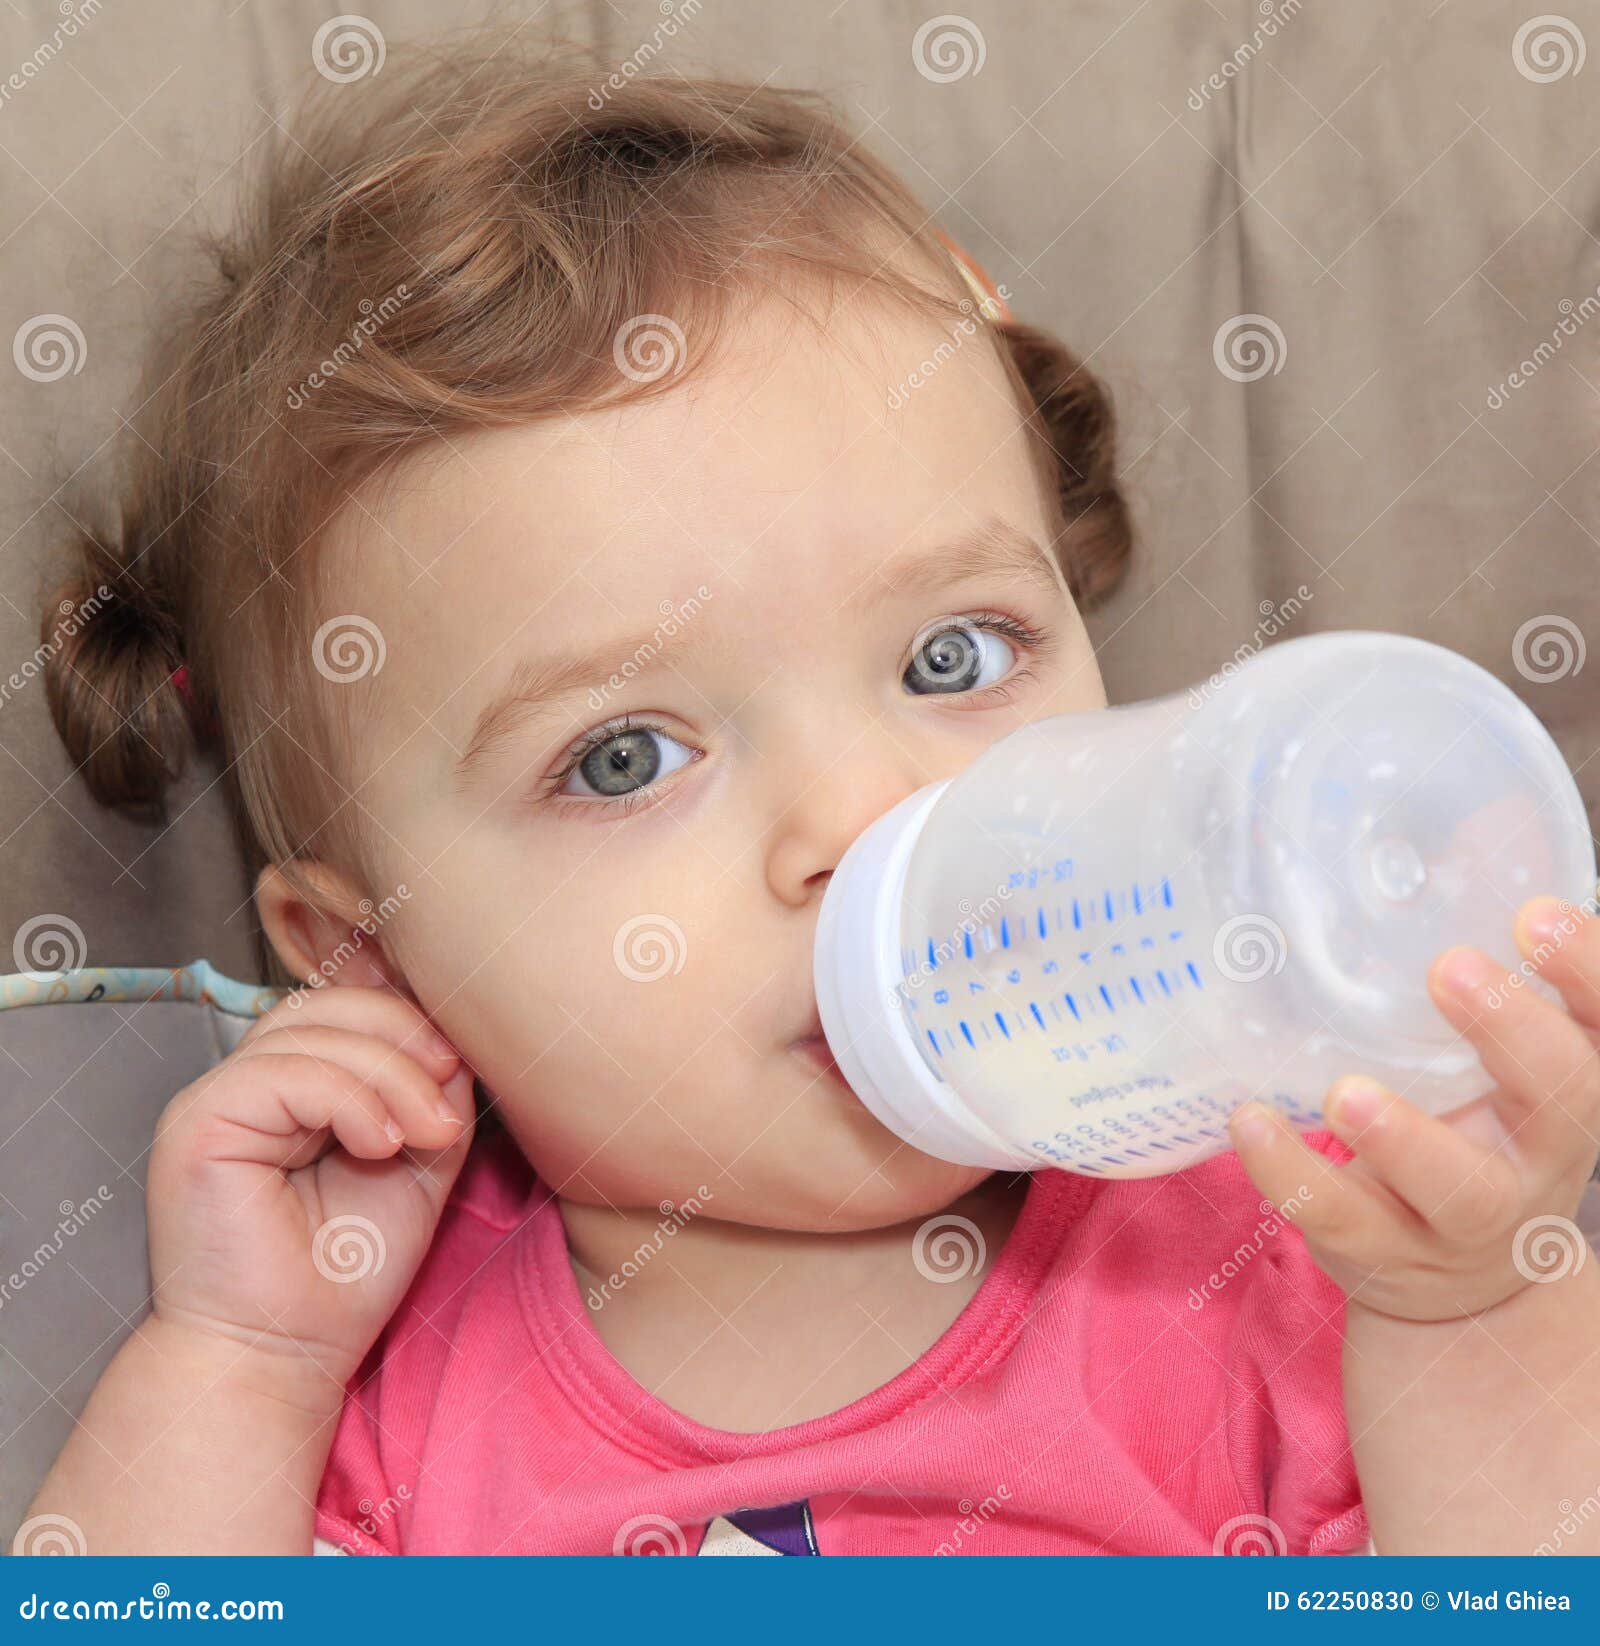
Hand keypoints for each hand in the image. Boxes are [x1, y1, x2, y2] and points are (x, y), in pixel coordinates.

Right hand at [146, 984, 475, 1394]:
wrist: (284, 1355)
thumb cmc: (346, 1272)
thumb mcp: (417, 1163)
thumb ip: (431, 1096)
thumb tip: (454, 1038)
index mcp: (294, 1083)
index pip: (350, 1008)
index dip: (410, 1023)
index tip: (460, 1069)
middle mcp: (248, 1081)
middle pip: (330, 1006)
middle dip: (405, 1042)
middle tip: (448, 1108)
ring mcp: (217, 1097)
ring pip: (312, 1032)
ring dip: (389, 1076)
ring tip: (425, 1136)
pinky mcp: (198, 1122)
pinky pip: (285, 1074)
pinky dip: (350, 1099)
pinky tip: (381, 1146)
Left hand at [1226, 893, 1599, 1322]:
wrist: (1464, 1288)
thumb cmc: (1477, 1128)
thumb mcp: (1498, 1051)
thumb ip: (1490, 961)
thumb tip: (1477, 818)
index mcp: (1571, 1086)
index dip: (1587, 972)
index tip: (1536, 914)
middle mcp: (1538, 1154)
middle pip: (1563, 1100)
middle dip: (1511, 1031)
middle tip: (1452, 969)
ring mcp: (1465, 1216)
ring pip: (1456, 1186)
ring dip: (1402, 1136)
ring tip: (1345, 1094)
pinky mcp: (1386, 1251)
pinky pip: (1342, 1219)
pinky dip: (1291, 1173)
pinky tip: (1250, 1122)